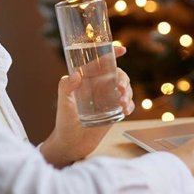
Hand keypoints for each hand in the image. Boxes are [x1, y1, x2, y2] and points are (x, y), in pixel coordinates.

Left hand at [40, 45, 133, 167]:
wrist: (71, 144)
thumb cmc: (64, 121)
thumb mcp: (63, 102)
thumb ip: (65, 87)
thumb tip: (76, 74)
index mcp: (88, 80)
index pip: (101, 62)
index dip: (112, 53)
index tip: (122, 49)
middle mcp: (99, 87)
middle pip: (118, 74)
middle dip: (123, 78)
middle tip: (121, 88)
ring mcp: (108, 99)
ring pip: (125, 89)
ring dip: (128, 93)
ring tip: (122, 103)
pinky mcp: (114, 112)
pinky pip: (127, 104)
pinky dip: (130, 105)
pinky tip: (125, 110)